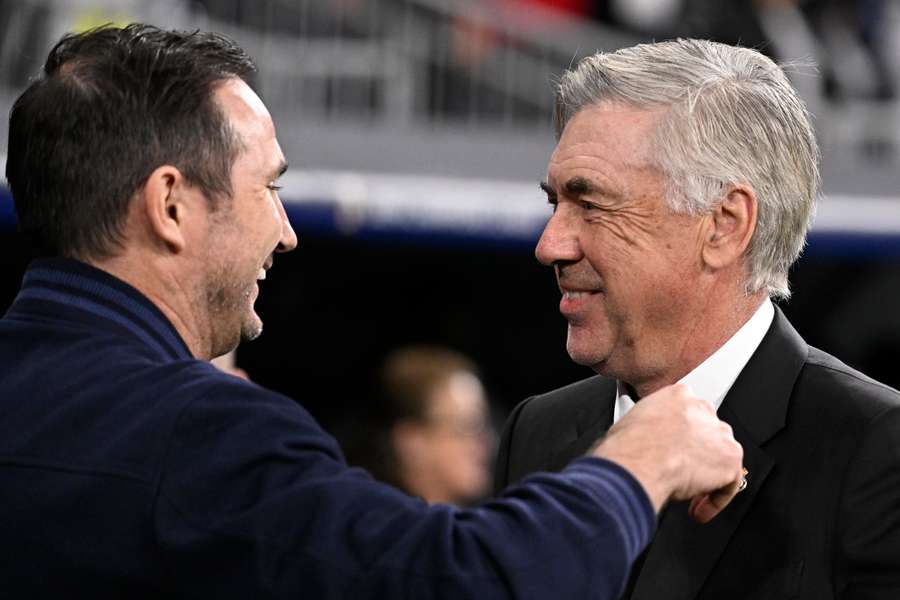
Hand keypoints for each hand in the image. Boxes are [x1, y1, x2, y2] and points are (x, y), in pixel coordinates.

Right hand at [590, 383, 742, 521]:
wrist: (638, 460)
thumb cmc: (627, 445)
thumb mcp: (632, 421)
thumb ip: (648, 426)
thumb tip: (643, 441)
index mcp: (678, 396)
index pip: (688, 415)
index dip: (681, 438)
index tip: (673, 452)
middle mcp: (702, 410)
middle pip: (709, 434)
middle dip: (697, 456)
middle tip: (682, 475)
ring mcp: (719, 434)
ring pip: (721, 457)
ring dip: (708, 478)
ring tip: (690, 496)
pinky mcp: (729, 459)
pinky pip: (729, 484)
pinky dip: (714, 501)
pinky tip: (697, 510)